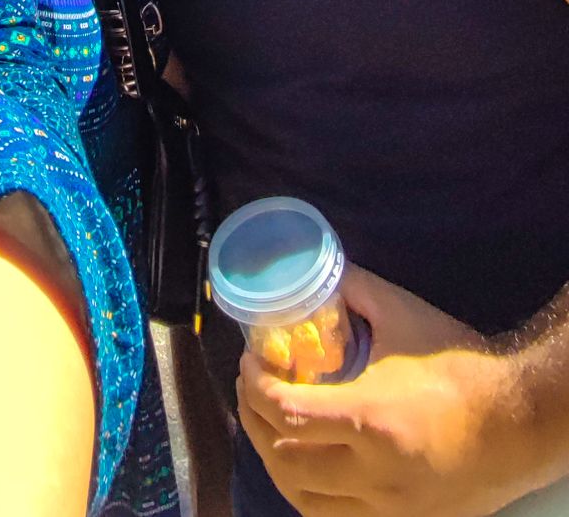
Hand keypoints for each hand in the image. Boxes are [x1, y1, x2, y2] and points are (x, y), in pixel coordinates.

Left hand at [236, 265, 535, 516]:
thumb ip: (356, 291)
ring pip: (303, 498)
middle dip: (255, 421)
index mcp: (371, 419)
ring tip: (269, 427)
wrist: (516, 423)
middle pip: (285, 459)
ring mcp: (386, 506)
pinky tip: (303, 464)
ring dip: (275, 461)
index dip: (256, 388)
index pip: (287, 413)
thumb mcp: (404, 316)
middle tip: (251, 390)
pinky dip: (307, 492)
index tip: (249, 364)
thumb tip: (316, 273)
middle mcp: (373, 473)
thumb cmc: (459, 365)